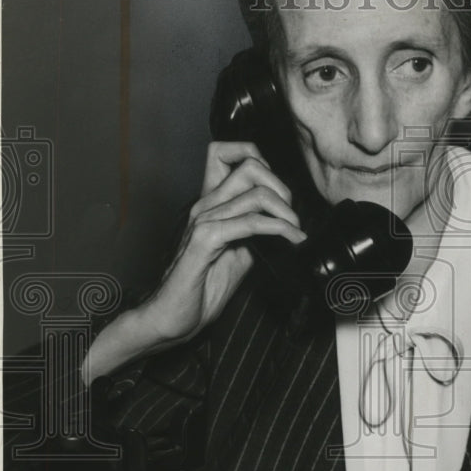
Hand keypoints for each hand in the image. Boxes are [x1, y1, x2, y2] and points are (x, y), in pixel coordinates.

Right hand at [139, 140, 305, 344]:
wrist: (173, 317)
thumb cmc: (200, 288)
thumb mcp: (238, 255)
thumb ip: (255, 234)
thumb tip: (283, 225)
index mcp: (210, 204)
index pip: (227, 153)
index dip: (262, 163)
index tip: (280, 194)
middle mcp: (205, 205)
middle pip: (250, 164)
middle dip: (283, 187)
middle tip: (293, 216)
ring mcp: (204, 220)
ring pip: (255, 192)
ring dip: (286, 212)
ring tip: (296, 232)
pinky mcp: (205, 241)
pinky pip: (249, 223)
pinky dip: (277, 229)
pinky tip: (289, 240)